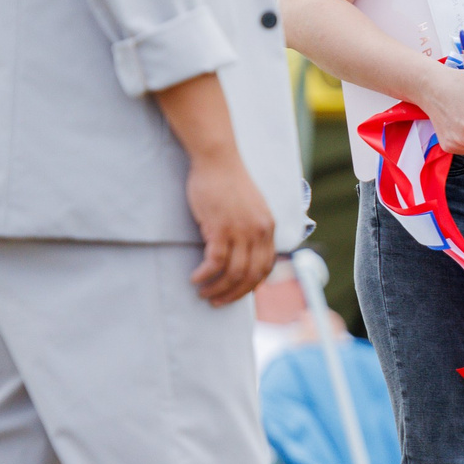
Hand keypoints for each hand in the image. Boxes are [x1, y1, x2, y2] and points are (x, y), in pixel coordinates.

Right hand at [186, 148, 275, 306]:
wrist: (218, 161)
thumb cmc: (228, 183)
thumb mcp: (250, 208)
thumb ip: (251, 229)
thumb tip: (244, 251)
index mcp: (268, 228)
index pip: (266, 267)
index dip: (252, 285)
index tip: (237, 293)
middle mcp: (259, 232)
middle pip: (251, 275)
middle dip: (234, 294)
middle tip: (217, 302)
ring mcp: (241, 231)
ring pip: (234, 273)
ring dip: (217, 288)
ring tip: (203, 292)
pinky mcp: (221, 228)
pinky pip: (216, 262)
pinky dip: (205, 274)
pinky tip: (195, 278)